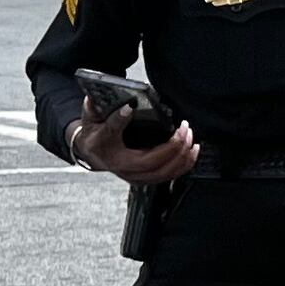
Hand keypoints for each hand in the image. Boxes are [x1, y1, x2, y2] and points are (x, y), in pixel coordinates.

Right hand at [69, 111, 198, 184]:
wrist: (92, 154)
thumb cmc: (95, 138)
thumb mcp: (94, 123)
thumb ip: (104, 114)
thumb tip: (126, 107)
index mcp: (114, 156)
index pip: (118, 138)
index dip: (126, 126)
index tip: (133, 110)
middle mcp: (127, 171)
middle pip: (156, 164)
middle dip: (175, 146)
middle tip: (184, 128)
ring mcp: (138, 178)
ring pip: (166, 173)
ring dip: (183, 156)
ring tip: (190, 137)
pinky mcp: (147, 179)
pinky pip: (170, 175)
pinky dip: (184, 164)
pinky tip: (192, 151)